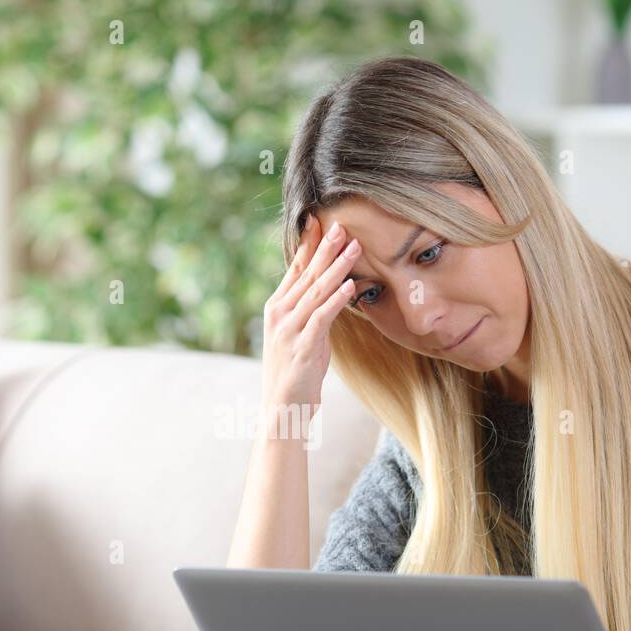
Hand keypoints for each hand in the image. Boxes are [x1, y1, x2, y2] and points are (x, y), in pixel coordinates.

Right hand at [259, 214, 361, 415]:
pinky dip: (337, 299)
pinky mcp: (304, 346)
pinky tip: (350, 285)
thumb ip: (311, 312)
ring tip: (353, 246)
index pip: (294, 269)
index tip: (320, 221)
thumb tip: (330, 291)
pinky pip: (322, 316)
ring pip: (316, 291)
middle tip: (341, 224)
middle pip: (306, 274)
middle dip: (326, 248)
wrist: (281, 409)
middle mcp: (280, 314)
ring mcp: (290, 329)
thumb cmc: (294, 374)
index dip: (308, 245)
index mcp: (277, 308)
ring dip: (337, 267)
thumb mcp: (301, 336)